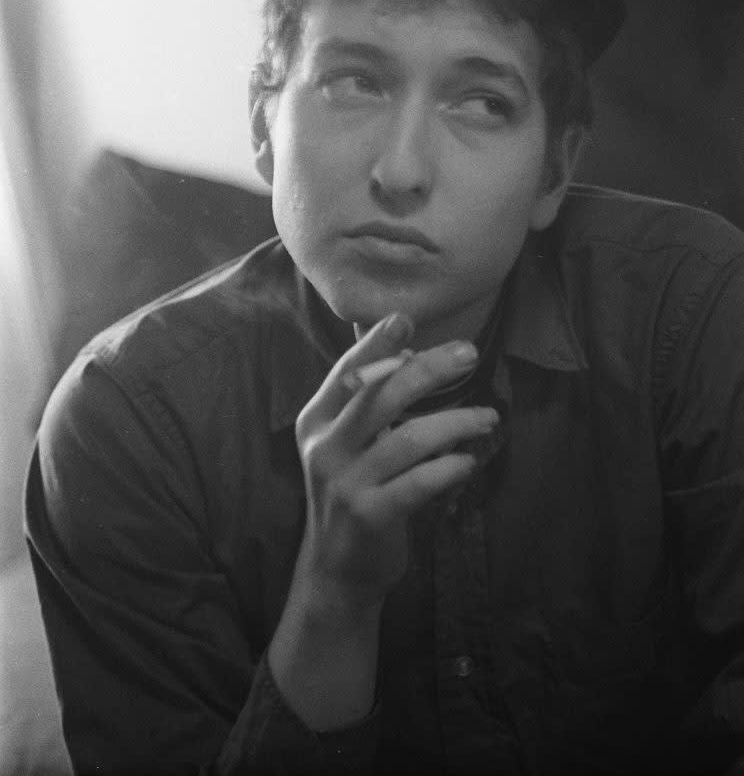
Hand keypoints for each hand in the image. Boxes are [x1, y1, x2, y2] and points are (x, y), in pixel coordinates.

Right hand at [293, 312, 501, 616]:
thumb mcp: (348, 444)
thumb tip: (411, 354)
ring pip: (409, 437)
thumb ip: (370, 404)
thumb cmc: (353, 492)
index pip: (347, 372)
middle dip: (429, 369)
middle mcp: (326, 446)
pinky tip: (469, 460)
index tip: (407, 319)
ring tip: (488, 418)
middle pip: (381, 394)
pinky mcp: (370, 515)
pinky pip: (419, 482)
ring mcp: (346, 482)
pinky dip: (450, 467)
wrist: (336, 570)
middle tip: (469, 354)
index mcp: (317, 420)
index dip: (377, 343)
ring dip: (457, 422)